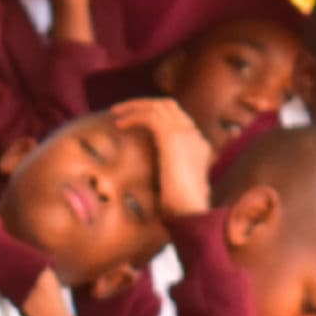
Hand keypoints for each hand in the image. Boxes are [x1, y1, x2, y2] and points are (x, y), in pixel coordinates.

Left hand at [105, 97, 212, 220]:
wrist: (191, 211)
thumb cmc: (181, 209)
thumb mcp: (175, 187)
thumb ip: (169, 174)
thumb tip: (155, 178)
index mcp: (199, 146)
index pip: (178, 118)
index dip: (155, 116)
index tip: (136, 122)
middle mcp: (195, 135)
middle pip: (169, 105)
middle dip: (144, 104)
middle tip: (123, 110)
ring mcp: (186, 133)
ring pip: (159, 105)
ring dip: (135, 106)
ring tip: (116, 113)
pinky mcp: (172, 137)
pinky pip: (150, 116)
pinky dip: (133, 116)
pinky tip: (119, 125)